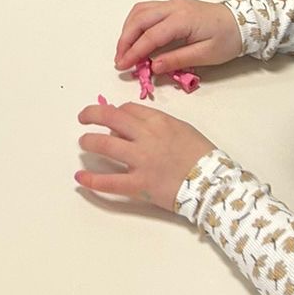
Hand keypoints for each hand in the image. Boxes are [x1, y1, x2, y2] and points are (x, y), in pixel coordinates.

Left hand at [75, 101, 214, 209]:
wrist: (213, 184)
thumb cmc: (202, 156)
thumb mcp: (182, 129)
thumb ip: (158, 124)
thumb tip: (133, 125)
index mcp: (158, 121)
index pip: (126, 109)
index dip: (115, 112)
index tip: (112, 119)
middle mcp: (145, 137)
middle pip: (109, 118)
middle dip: (91, 115)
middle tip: (83, 118)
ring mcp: (140, 161)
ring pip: (104, 145)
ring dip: (89, 141)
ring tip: (83, 143)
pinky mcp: (139, 185)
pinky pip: (109, 182)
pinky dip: (91, 180)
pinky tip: (80, 178)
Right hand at [115, 0, 241, 74]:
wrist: (244, 22)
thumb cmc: (228, 39)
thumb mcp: (206, 55)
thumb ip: (178, 60)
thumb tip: (153, 66)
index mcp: (183, 19)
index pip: (151, 35)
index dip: (134, 51)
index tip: (124, 66)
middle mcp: (174, 7)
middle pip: (140, 19)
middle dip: (125, 40)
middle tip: (120, 60)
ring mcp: (173, 4)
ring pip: (140, 11)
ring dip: (128, 29)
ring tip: (125, 50)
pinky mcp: (174, 6)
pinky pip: (147, 10)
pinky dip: (136, 23)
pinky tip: (135, 37)